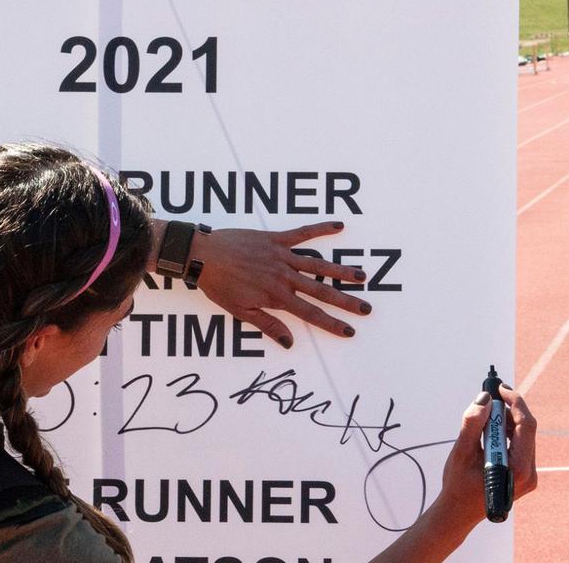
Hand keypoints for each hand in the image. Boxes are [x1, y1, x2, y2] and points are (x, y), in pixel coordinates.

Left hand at [191, 221, 370, 347]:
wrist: (202, 255)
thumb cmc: (218, 285)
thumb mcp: (239, 311)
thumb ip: (267, 324)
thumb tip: (289, 342)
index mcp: (276, 296)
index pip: (310, 313)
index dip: (331, 323)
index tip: (349, 330)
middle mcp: (284, 276)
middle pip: (321, 290)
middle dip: (345, 301)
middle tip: (366, 308)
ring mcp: (281, 256)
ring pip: (318, 264)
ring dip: (341, 270)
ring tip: (362, 276)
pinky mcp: (275, 239)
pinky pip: (302, 233)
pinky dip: (320, 228)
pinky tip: (338, 225)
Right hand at [369, 387, 537, 562]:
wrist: (458, 511)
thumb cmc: (458, 485)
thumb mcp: (461, 452)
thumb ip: (473, 424)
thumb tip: (484, 399)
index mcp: (518, 468)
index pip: (526, 425)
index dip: (514, 402)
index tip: (499, 388)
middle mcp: (529, 472)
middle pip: (527, 429)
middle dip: (509, 409)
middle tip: (490, 396)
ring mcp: (528, 474)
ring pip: (524, 435)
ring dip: (506, 420)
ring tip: (485, 413)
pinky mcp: (522, 473)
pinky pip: (519, 444)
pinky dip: (505, 431)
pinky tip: (489, 429)